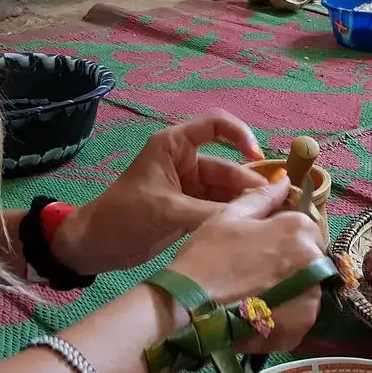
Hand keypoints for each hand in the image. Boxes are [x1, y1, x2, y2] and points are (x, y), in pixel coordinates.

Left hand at [52, 110, 265, 275]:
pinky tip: (254, 228)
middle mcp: (186, 162)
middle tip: (277, 204)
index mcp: (174, 146)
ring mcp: (191, 188)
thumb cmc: (122, 216)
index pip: (216, 126)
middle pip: (228, 167)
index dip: (241, 135)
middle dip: (250, 184)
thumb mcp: (166, 211)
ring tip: (271, 218)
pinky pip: (221, 209)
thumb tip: (250, 218)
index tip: (258, 157)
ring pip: (228, 191)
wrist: (95, 246)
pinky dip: (235, 217)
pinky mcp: (192, 211)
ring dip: (246, 203)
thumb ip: (209, 213)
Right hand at [170, 178, 325, 352]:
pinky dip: (285, 313)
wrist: (189, 306)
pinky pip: (301, 314)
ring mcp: (311, 295)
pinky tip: (260, 311)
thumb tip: (285, 180)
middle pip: (310, 257)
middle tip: (256, 272)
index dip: (284, 236)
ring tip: (257, 293)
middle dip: (291, 261)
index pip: (306, 227)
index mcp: (298, 228)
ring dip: (290, 288)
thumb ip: (264, 197)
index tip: (262, 247)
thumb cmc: (207, 255)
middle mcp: (313, 260)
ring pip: (308, 286)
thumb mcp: (231, 216)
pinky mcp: (303, 324)